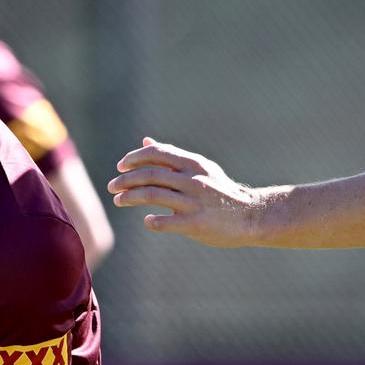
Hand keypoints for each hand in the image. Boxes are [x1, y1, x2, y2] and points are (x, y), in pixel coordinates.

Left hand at [108, 137, 261, 246]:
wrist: (251, 215)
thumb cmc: (220, 191)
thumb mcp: (199, 168)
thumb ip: (171, 156)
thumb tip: (145, 141)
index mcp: (193, 164)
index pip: (157, 153)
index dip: (134, 158)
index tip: (121, 166)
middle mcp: (193, 180)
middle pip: (149, 175)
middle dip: (125, 180)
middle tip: (112, 186)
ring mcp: (194, 202)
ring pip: (151, 195)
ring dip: (129, 197)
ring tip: (118, 200)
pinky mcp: (195, 224)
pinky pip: (164, 222)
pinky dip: (151, 221)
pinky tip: (148, 220)